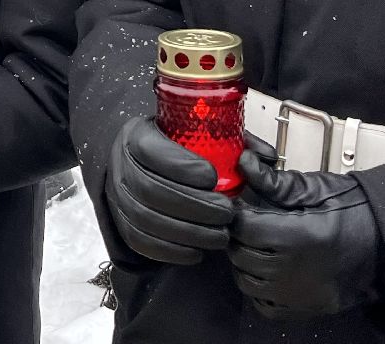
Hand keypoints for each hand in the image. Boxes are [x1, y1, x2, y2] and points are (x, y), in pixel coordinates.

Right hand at [104, 115, 233, 264]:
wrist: (135, 164)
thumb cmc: (171, 148)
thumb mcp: (193, 133)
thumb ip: (229, 141)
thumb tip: (265, 157)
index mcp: (137, 137)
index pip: (153, 151)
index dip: (183, 167)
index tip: (213, 177)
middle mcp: (122, 167)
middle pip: (152, 190)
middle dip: (194, 205)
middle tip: (226, 213)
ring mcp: (119, 198)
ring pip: (148, 220)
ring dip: (188, 232)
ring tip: (220, 235)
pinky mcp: (123, 225)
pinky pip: (144, 243)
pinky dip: (172, 251)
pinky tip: (198, 250)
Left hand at [230, 134, 384, 317]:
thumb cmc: (356, 212)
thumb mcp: (316, 189)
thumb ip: (275, 180)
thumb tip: (245, 163)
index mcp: (299, 236)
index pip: (244, 227)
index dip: (240, 213)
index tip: (245, 207)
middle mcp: (297, 271)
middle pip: (241, 255)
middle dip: (240, 237)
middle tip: (252, 225)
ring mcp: (301, 295)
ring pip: (247, 281)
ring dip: (246, 263)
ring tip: (260, 247)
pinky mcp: (306, 309)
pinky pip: (264, 304)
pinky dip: (260, 289)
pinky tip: (271, 271)